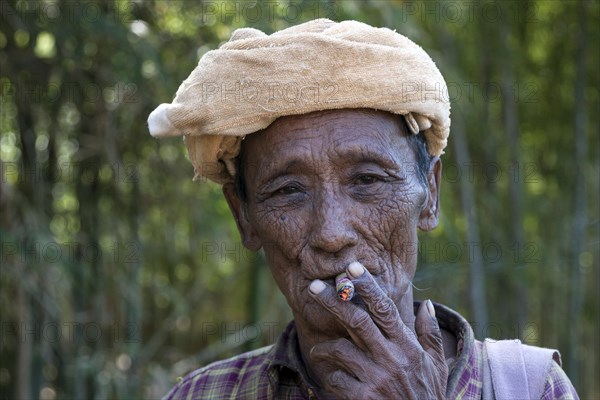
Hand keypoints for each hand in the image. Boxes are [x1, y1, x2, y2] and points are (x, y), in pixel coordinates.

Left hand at [308, 262, 447, 398]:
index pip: (384, 308)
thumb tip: (427, 304)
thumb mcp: (436, 366)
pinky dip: (330, 375)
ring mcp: (376, 378)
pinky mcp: (362, 397)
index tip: (351, 268)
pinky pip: (335, 378)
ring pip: (340, 348)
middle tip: (313, 287)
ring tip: (318, 350)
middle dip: (332, 300)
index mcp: (407, 346)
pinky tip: (331, 377)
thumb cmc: (427, 396)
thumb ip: (430, 335)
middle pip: (357, 320)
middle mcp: (391, 358)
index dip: (367, 286)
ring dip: (324, 347)